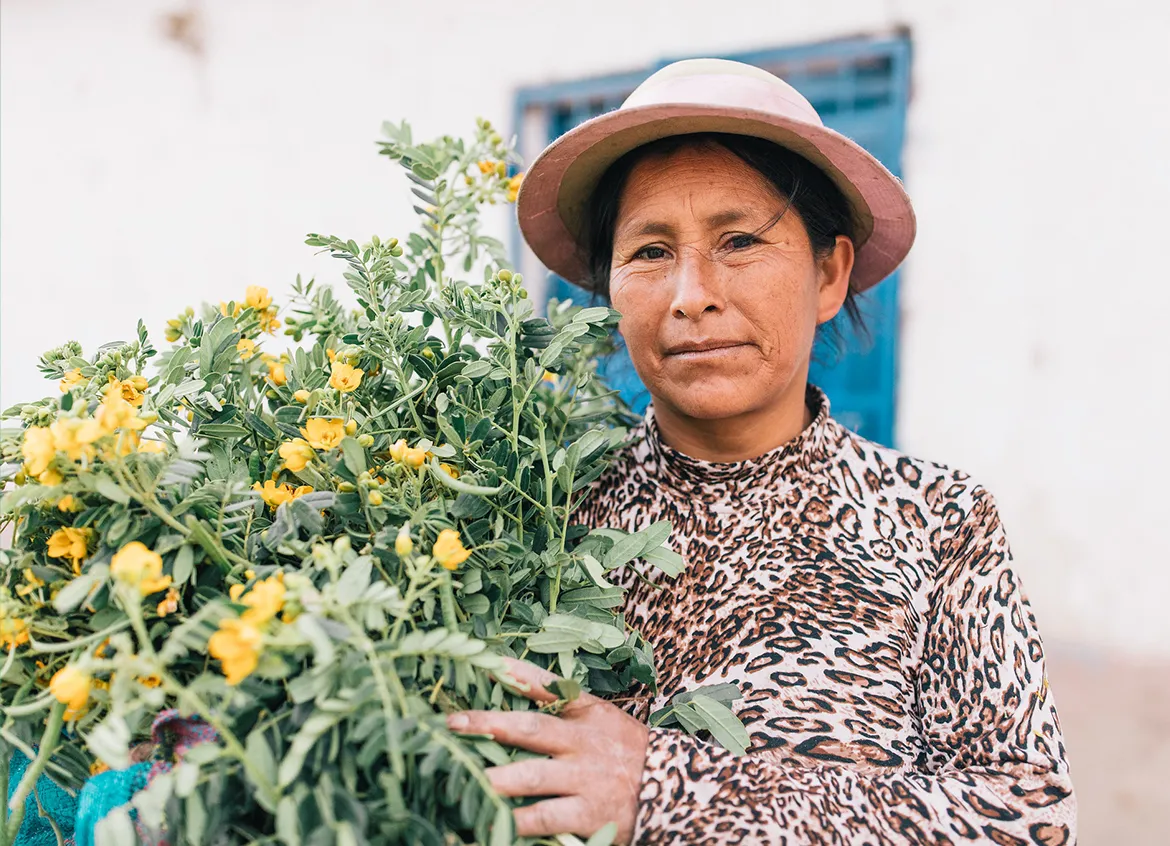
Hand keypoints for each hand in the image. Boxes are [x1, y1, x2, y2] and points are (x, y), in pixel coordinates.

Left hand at [447, 656, 648, 843]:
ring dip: (494, 779)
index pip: (552, 687)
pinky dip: (515, 821)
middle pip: (530, 729)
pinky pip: (543, 818)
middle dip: (489, 724)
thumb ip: (563, 699)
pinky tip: (491, 822)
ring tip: (463, 778)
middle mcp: (583, 743)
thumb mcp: (602, 716)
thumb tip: (509, 675)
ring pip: (531, 777)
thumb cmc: (628, 751)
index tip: (489, 663)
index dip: (520, 674)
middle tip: (452, 724)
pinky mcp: (588, 816)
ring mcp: (584, 780)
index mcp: (588, 714)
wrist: (678, 792)